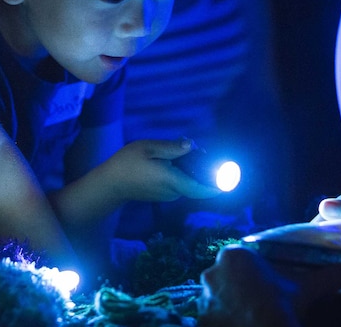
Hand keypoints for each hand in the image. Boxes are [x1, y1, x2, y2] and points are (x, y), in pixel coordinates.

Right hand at [102, 138, 222, 201]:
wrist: (110, 184)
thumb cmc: (127, 164)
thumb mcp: (148, 148)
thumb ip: (172, 147)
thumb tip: (192, 145)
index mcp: (173, 181)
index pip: (203, 188)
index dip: (218, 184)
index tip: (230, 177)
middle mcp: (174, 192)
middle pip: (198, 183)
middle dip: (203, 169)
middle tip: (197, 150)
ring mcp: (168, 195)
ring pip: (188, 183)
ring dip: (191, 170)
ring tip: (181, 151)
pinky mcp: (162, 194)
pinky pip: (179, 184)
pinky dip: (182, 173)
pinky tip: (171, 160)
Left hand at [198, 245, 340, 326]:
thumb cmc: (280, 305)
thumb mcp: (304, 289)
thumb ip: (325, 277)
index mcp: (234, 255)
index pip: (240, 260)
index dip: (253, 274)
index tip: (263, 288)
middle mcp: (212, 271)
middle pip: (226, 277)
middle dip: (238, 289)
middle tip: (256, 304)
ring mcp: (202, 296)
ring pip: (216, 297)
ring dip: (227, 305)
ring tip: (246, 318)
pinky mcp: (199, 318)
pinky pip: (209, 317)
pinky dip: (220, 321)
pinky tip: (235, 326)